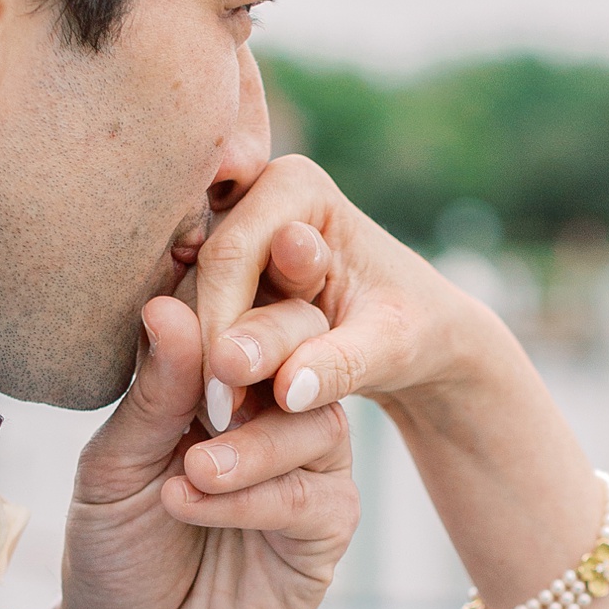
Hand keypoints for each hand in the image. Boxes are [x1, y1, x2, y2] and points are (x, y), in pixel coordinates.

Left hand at [57, 286, 356, 608]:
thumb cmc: (117, 547)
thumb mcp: (113, 464)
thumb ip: (150, 391)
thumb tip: (168, 304)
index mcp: (220, 375)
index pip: (243, 305)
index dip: (234, 284)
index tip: (206, 266)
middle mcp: (274, 408)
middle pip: (303, 340)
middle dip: (265, 344)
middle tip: (221, 367)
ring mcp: (309, 464)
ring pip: (314, 418)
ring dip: (249, 442)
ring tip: (189, 470)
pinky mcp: (328, 526)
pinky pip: (310, 493)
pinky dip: (252, 497)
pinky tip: (192, 501)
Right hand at [189, 154, 513, 429]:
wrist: (418, 332)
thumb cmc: (415, 329)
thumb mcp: (392, 347)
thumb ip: (342, 363)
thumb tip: (288, 391)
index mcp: (296, 186)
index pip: (233, 256)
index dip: (223, 328)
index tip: (229, 400)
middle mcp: (255, 197)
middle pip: (203, 275)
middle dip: (210, 347)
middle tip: (221, 417)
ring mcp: (234, 233)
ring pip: (190, 299)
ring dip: (203, 361)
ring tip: (225, 421)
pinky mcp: (225, 274)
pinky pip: (196, 318)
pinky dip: (207, 363)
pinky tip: (222, 411)